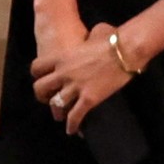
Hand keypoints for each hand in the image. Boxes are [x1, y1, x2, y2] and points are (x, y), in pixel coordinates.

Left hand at [31, 21, 133, 135]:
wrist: (126, 49)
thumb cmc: (113, 38)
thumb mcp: (94, 32)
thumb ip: (88, 37)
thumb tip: (94, 36)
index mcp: (62, 56)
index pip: (37, 67)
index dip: (38, 75)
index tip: (43, 79)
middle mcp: (64, 72)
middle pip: (40, 88)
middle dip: (42, 96)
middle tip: (49, 99)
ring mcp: (75, 87)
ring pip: (55, 105)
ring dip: (57, 112)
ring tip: (61, 117)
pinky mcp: (89, 99)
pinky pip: (75, 116)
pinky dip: (72, 125)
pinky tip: (72, 130)